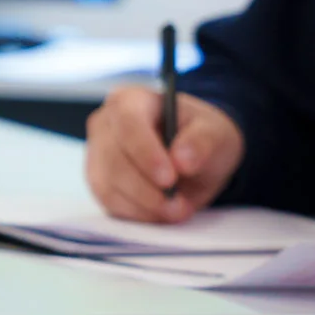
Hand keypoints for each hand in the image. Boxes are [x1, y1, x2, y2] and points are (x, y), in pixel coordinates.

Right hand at [84, 87, 243, 222]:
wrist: (195, 154)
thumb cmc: (203, 135)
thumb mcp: (216, 133)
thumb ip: (203, 142)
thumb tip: (183, 160)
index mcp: (132, 100)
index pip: (129, 123)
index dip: (146, 153)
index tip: (169, 179)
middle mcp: (106, 125)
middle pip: (115, 160)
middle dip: (148, 189)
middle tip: (179, 207)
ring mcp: (97, 154)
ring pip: (108, 185)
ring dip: (144, 205)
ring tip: (178, 212)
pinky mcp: (99, 181)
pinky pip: (109, 202)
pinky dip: (137, 213)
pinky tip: (161, 214)